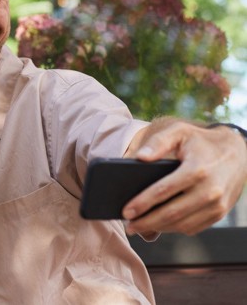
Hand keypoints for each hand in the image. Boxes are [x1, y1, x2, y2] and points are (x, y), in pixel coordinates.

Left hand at [122, 118, 246, 235]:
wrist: (238, 152)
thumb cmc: (200, 141)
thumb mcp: (179, 132)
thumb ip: (158, 141)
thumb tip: (139, 157)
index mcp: (197, 169)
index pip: (164, 190)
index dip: (143, 202)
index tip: (126, 211)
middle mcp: (210, 190)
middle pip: (172, 213)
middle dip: (146, 222)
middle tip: (128, 226)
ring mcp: (217, 205)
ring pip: (182, 225)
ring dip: (158, 229)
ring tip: (139, 227)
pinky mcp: (220, 213)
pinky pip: (193, 228)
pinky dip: (173, 229)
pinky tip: (158, 225)